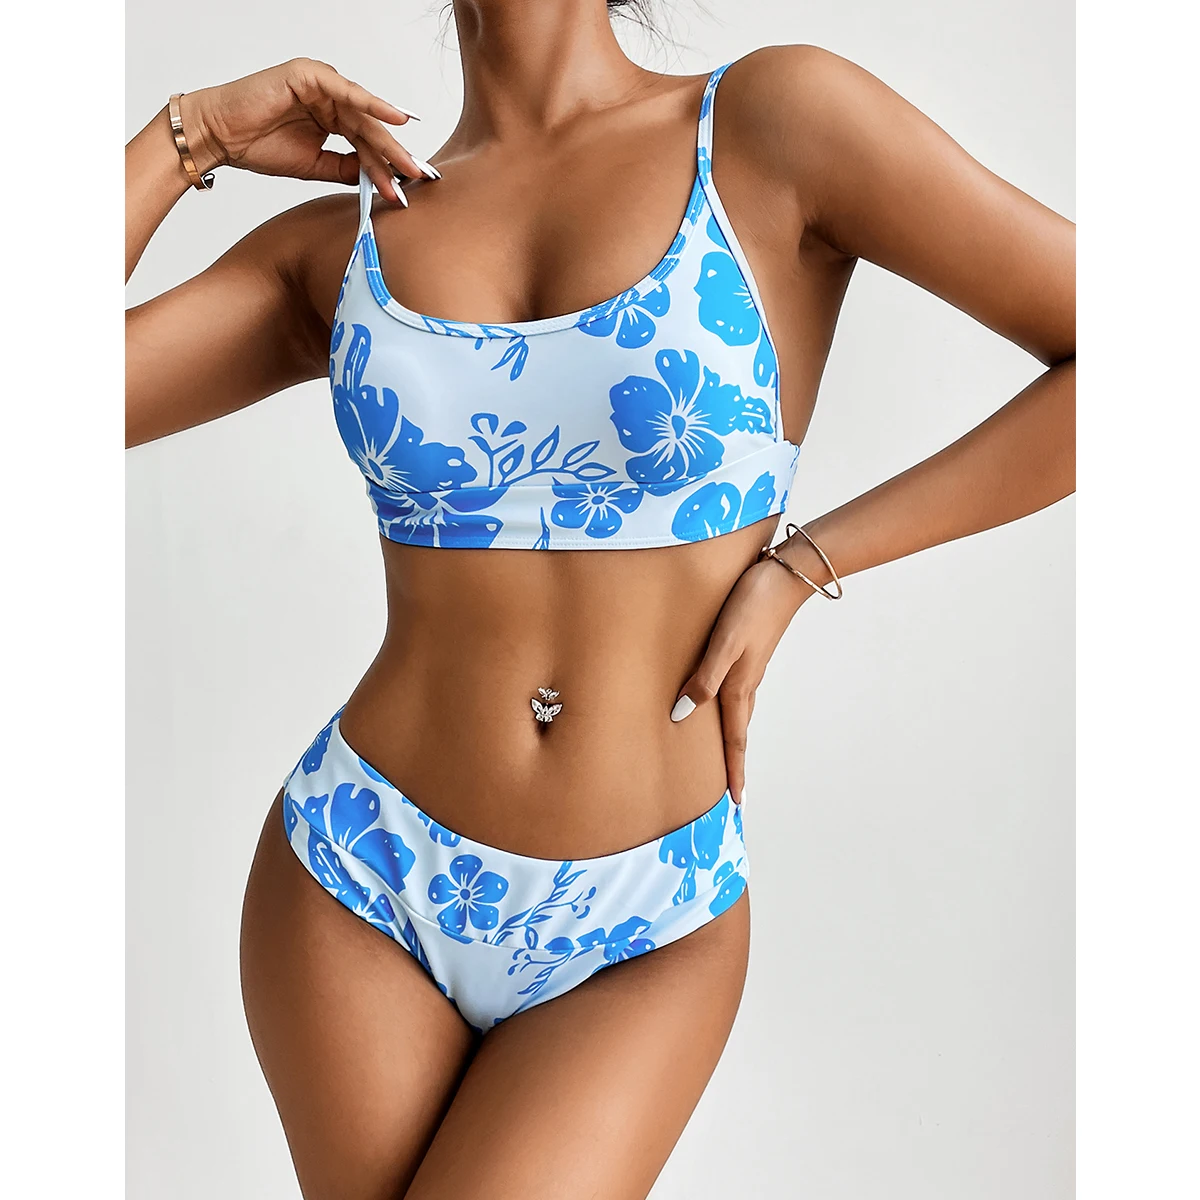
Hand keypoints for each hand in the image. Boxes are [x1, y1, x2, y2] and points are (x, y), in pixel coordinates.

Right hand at [178, 58, 432, 201]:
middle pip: (369, 128)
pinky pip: (346, 91)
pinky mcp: (308, 74)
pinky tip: (396, 119)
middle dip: (394, 155)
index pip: (365, 143)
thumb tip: (376, 179)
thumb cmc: (258, 146)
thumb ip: (345, 167)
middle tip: (418, 177)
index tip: (405, 192)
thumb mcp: (314, 165)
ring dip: (387, 139)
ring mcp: (319, 82)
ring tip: (409, 162)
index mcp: (330, 116)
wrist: (221, 137)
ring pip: (362, 113)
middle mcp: (328, 97)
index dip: (386, 167)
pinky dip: (371, 104)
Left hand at [670, 557, 814, 804]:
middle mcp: (747, 682)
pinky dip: (732, 711)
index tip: (737, 802)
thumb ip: (704, 678)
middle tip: (733, 790)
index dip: (734, 771)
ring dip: (735, 738)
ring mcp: (751, 668)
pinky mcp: (751, 651)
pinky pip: (739, 692)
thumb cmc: (751, 605)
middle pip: (739, 732)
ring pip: (740, 713)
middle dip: (735, 762)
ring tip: (729, 757)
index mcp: (740, 686)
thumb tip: (682, 714)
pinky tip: (724, 703)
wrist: (786, 575)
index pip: (735, 739)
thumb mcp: (723, 642)